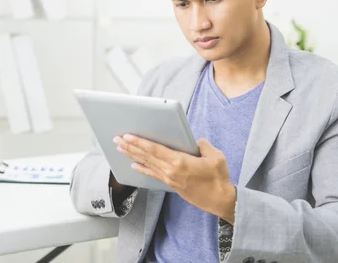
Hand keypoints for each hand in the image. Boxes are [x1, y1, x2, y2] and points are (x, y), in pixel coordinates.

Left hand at [113, 134, 236, 223]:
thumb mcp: (216, 156)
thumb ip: (203, 145)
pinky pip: (153, 175)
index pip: (155, 149)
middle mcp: (171, 170)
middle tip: (117, 139)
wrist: (220, 200)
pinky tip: (134, 165)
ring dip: (133, 155)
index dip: (140, 142)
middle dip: (131, 147)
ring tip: (120, 149)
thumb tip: (196, 141)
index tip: (128, 136)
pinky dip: (143, 169)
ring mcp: (170, 178)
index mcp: (180, 161)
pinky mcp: (172, 184)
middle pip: (147, 156)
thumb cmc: (218, 178)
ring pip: (148, 164)